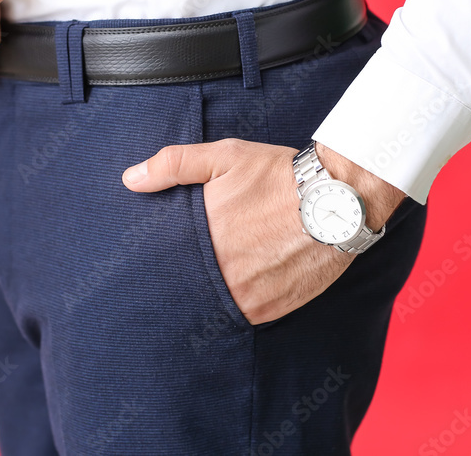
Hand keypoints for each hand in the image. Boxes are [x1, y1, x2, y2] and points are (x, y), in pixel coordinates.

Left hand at [122, 139, 404, 323]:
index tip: (154, 261)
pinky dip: (240, 303)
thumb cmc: (279, 174)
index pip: (165, 263)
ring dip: (213, 293)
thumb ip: (173, 165)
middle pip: (187, 287)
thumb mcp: (224, 157)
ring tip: (222, 276)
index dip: (161, 262)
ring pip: (214, 304)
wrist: (340, 198)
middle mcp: (222, 273)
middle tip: (195, 265)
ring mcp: (247, 295)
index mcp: (203, 238)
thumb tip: (129, 179)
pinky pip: (244, 315)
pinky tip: (245, 285)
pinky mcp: (272, 309)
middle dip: (186, 278)